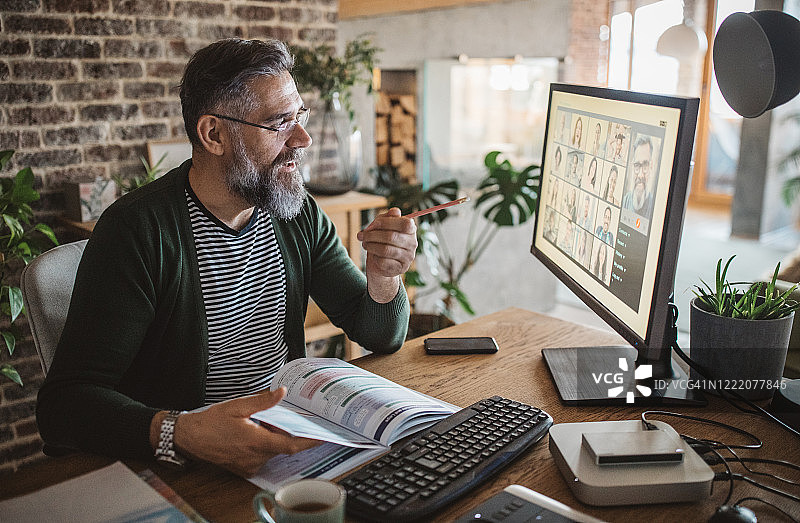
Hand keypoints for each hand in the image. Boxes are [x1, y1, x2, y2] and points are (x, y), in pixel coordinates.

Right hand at [171, 387, 319, 475]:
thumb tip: (282, 393)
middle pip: (283, 447)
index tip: (323, 436)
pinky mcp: (244, 468)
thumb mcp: (238, 406)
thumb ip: (263, 401)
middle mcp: (255, 457)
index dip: (309, 441)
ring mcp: (249, 465)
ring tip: (267, 421)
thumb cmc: (211, 422)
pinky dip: (265, 444)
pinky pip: (262, 456)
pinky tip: (258, 431)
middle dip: (289, 432)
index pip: (291, 445)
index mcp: (256, 442)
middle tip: (294, 417)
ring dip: (275, 438)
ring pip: (272, 451)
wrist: (189, 438)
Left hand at [357, 207, 416, 302]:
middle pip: (391, 237)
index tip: (372, 224)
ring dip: (371, 246)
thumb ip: (388, 217)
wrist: (382, 262)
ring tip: (365, 244)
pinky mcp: (400, 268)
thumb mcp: (383, 226)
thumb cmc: (382, 240)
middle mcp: (413, 243)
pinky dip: (375, 257)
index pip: (404, 223)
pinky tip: (373, 255)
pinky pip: (384, 262)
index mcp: (411, 229)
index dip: (387, 222)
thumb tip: (395, 211)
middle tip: (361, 236)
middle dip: (372, 235)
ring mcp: (408, 257)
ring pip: (386, 250)